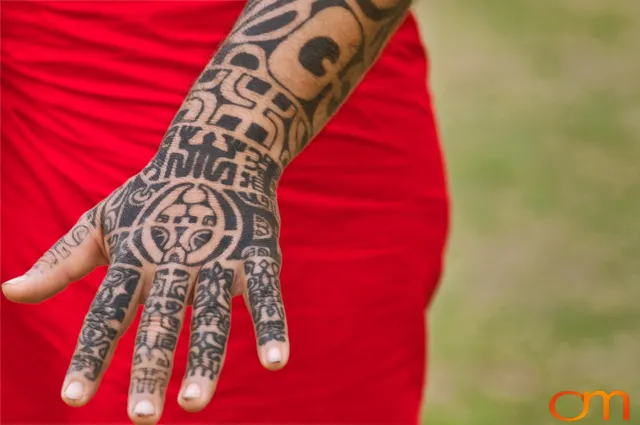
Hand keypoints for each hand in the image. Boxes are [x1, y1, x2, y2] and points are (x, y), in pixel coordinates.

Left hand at [2, 125, 288, 421]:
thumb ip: (61, 260)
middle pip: (159, 320)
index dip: (91, 354)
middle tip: (142, 418)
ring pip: (210, 314)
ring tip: (195, 402)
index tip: (74, 399)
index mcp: (134, 256)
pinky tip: (276, 362)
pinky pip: (265, 293)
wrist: (217, 149)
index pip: (107, 312)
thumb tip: (7, 292)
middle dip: (150, 368)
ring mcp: (218, 256)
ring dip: (204, 358)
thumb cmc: (154, 194)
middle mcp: (174, 259)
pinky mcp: (257, 252)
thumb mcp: (103, 221)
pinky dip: (271, 324)